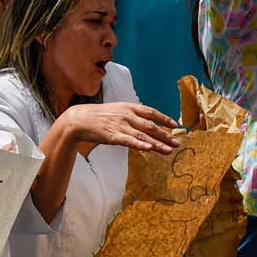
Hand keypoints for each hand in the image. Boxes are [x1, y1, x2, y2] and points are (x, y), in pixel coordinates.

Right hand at [65, 102, 180, 153]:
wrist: (79, 119)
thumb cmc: (99, 116)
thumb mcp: (117, 110)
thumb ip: (131, 114)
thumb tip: (145, 120)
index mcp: (129, 107)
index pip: (151, 112)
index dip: (165, 118)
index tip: (176, 126)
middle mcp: (127, 115)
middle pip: (151, 125)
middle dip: (166, 134)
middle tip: (177, 142)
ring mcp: (120, 125)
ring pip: (143, 135)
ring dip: (158, 143)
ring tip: (169, 150)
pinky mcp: (112, 135)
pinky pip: (129, 141)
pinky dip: (140, 144)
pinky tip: (150, 148)